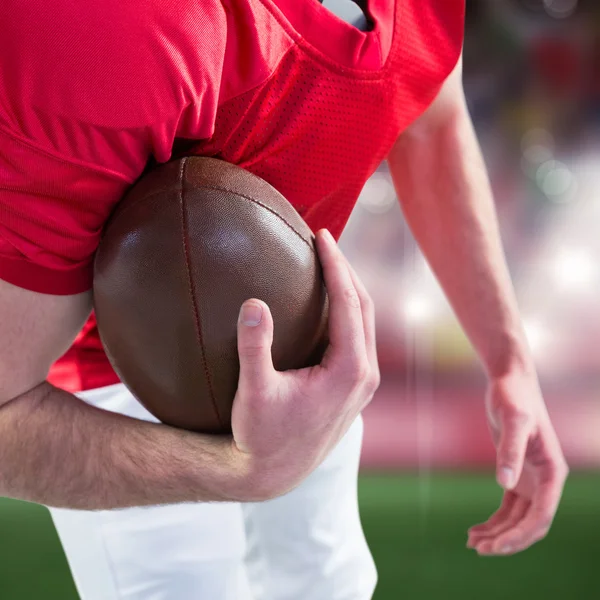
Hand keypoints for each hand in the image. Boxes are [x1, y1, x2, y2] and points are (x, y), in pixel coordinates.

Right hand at [228, 229, 379, 500]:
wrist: (276, 473)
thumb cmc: (262, 436)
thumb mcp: (253, 393)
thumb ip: (254, 348)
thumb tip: (254, 303)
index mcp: (349, 370)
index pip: (349, 303)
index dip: (336, 266)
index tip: (321, 237)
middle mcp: (365, 374)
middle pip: (364, 305)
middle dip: (346, 270)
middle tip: (324, 240)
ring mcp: (364, 381)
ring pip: (365, 320)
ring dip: (349, 288)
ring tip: (328, 262)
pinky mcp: (356, 385)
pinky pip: (358, 335)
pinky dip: (347, 310)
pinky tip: (327, 300)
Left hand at [467, 372, 567, 555]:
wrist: (509, 381)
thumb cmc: (514, 396)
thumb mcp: (512, 420)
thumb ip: (510, 450)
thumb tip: (504, 485)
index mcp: (553, 472)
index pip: (541, 516)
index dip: (520, 535)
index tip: (495, 546)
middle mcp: (546, 480)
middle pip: (530, 524)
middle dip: (508, 541)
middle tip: (479, 549)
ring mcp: (531, 479)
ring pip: (518, 519)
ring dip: (498, 534)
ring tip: (472, 543)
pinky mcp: (516, 474)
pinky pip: (508, 508)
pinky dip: (494, 521)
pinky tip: (475, 529)